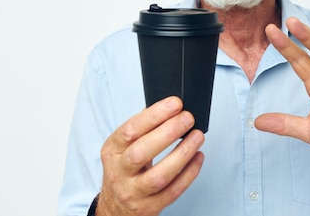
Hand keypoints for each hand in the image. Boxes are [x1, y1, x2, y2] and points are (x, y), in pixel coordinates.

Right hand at [96, 96, 204, 215]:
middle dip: (168, 132)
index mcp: (112, 151)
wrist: (115, 207)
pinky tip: (197, 157)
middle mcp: (119, 173)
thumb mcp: (122, 147)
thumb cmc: (124, 170)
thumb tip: (170, 107)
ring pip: (159, 176)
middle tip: (188, 118)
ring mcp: (133, 192)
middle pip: (141, 153)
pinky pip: (173, 191)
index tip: (175, 104)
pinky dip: (189, 173)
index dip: (154, 115)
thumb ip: (142, 128)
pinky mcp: (149, 208)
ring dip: (182, 153)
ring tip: (197, 136)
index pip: (130, 130)